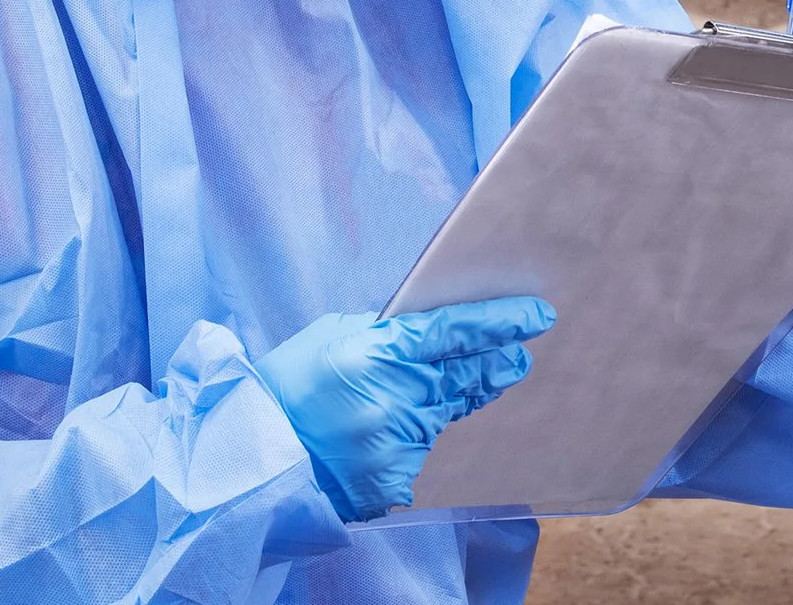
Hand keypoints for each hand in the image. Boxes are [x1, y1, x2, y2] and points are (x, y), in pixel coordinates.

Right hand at [251, 296, 554, 522]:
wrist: (255, 458)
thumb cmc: (287, 387)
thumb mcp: (331, 338)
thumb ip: (383, 333)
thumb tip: (426, 331)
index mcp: (376, 353)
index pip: (454, 332)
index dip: (500, 323)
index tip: (537, 316)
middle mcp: (395, 398)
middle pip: (464, 373)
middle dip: (496, 361)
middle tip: (520, 352)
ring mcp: (397, 442)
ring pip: (446, 410)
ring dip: (460, 394)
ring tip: (488, 376)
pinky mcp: (396, 477)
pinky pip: (420, 447)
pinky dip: (416, 433)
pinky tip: (399, 426)